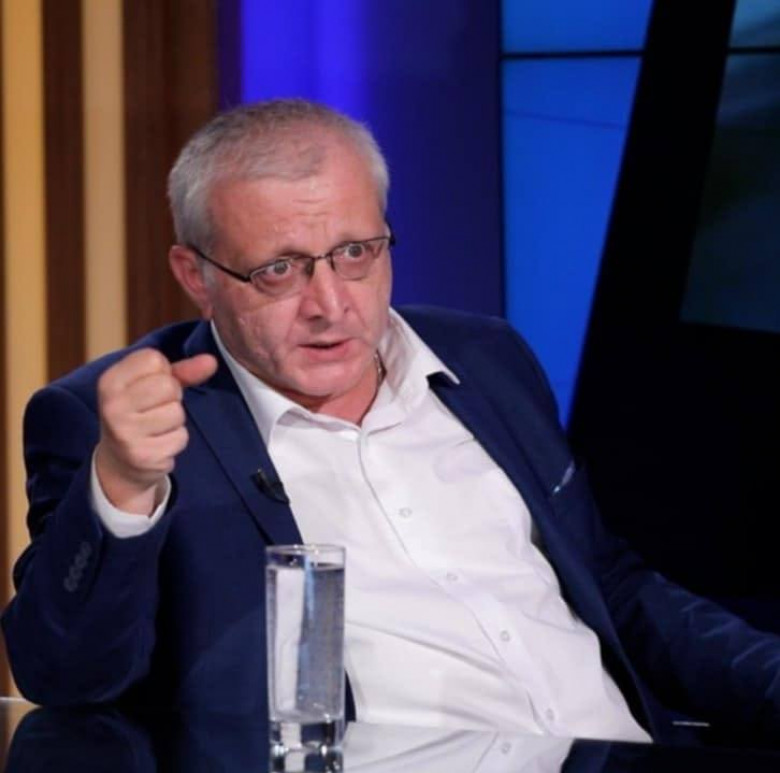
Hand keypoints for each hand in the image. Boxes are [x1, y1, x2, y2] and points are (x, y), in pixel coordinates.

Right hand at [94, 349, 217, 514]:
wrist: (120, 462)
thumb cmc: (140, 414)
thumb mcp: (153, 385)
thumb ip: (182, 370)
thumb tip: (211, 361)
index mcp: (110, 381)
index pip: (154, 359)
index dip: (162, 372)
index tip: (150, 386)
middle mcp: (112, 406)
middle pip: (168, 385)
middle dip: (172, 396)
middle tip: (156, 408)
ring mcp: (125, 432)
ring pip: (177, 412)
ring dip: (175, 420)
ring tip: (156, 427)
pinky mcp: (143, 455)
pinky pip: (180, 437)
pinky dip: (176, 440)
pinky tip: (158, 443)